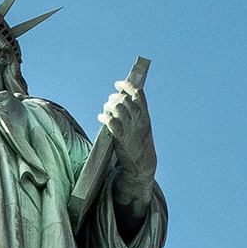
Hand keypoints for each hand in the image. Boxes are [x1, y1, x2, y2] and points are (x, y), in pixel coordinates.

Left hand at [99, 76, 155, 214]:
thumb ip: (136, 114)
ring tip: (105, 110)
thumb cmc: (141, 144)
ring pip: (117, 107)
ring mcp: (130, 128)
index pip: (138, 94)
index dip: (127, 86)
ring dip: (108, 106)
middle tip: (109, 102)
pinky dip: (103, 116)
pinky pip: (110, 121)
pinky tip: (101, 117)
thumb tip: (123, 101)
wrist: (142, 163)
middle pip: (124, 99)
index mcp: (145, 115)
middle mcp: (138, 119)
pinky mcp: (120, 137)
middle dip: (114, 97)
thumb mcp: (143, 127)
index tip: (118, 84)